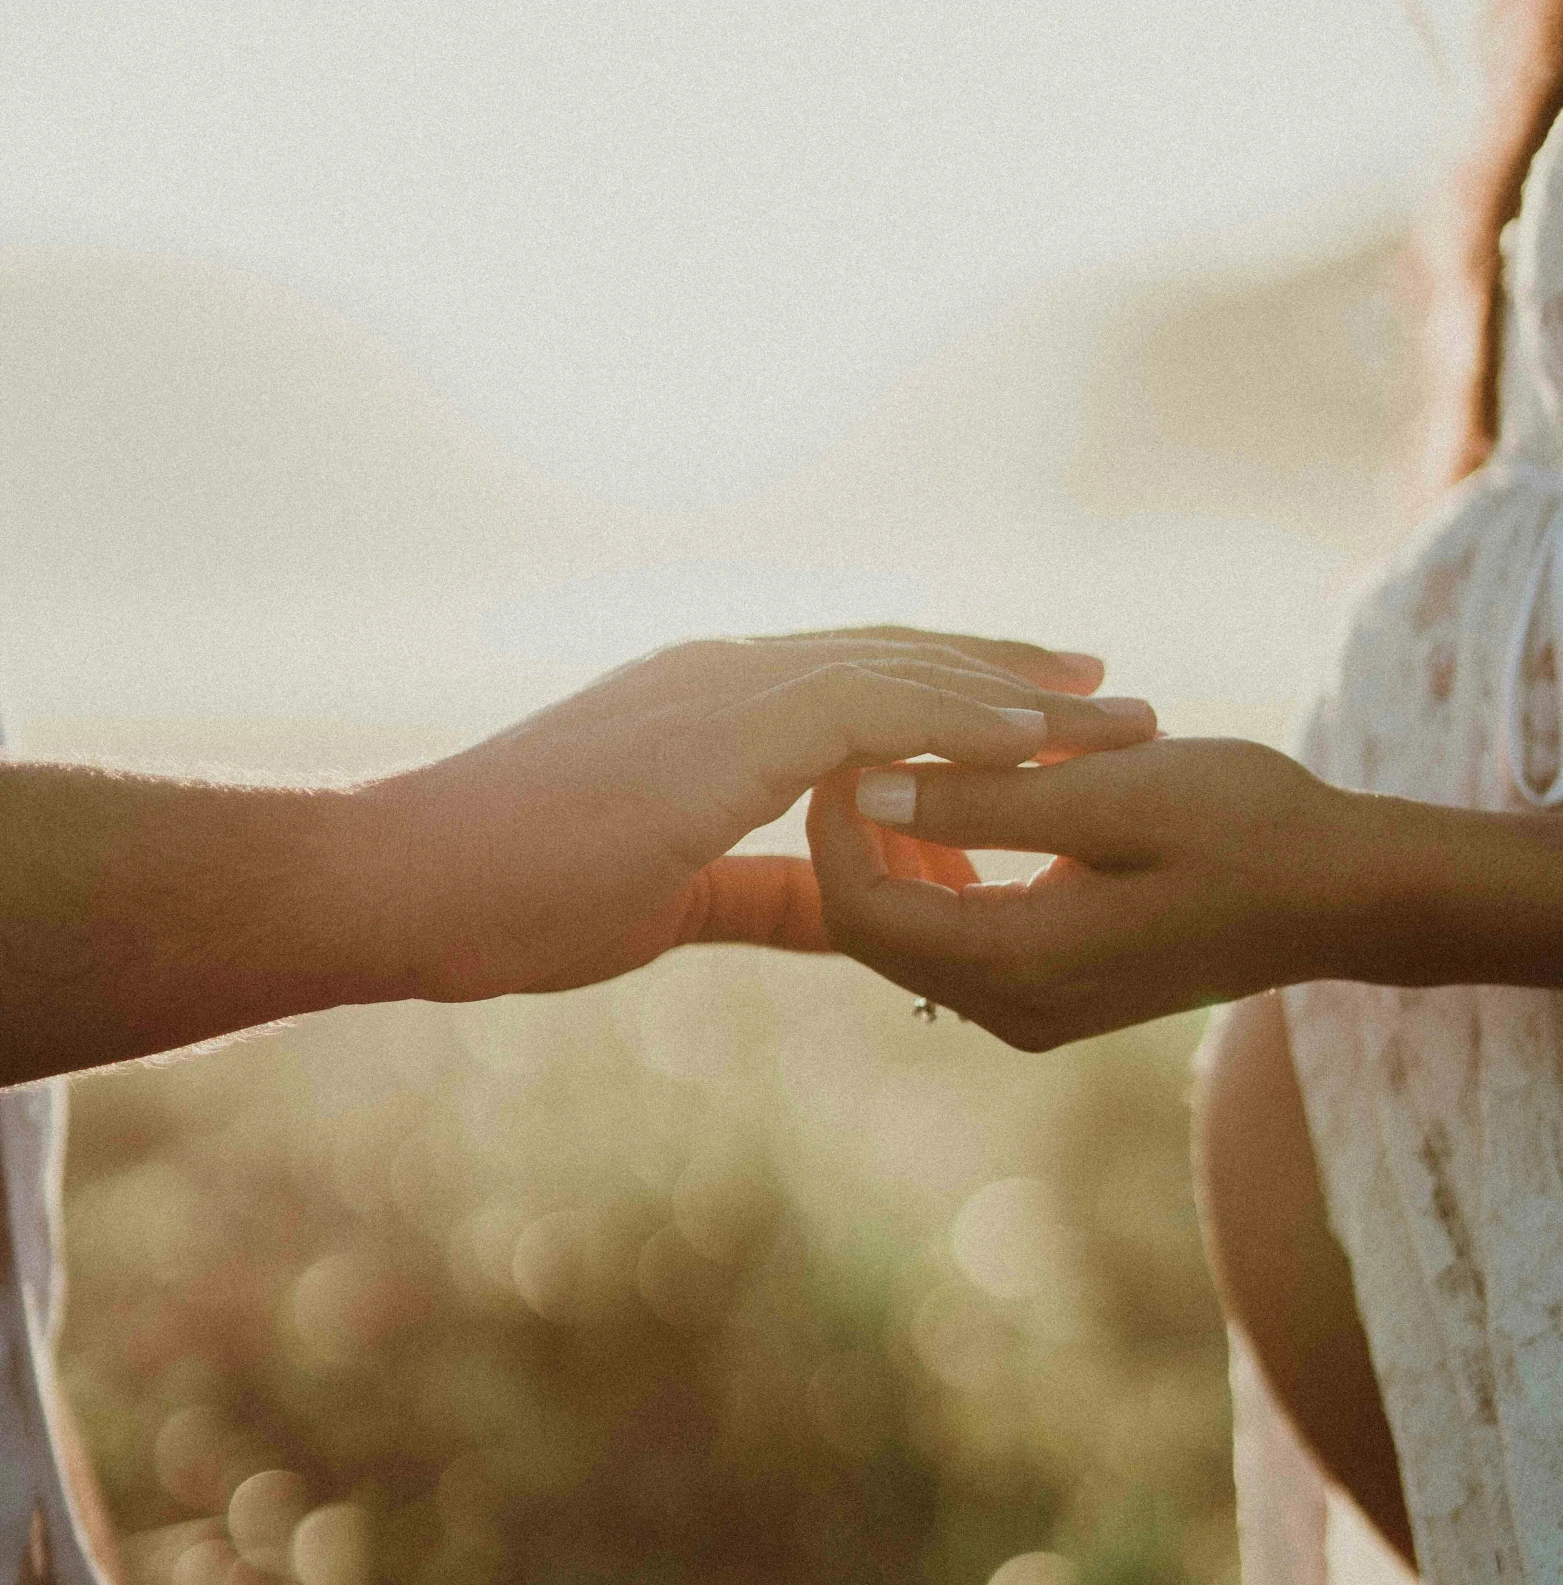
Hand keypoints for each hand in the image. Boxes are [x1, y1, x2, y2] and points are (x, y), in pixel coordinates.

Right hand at [381, 628, 1156, 998]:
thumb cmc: (513, 897)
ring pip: (905, 672)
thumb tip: (852, 909)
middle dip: (1018, 679)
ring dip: (1020, 696)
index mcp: (712, 709)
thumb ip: (768, 889)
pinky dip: (958, 720)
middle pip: (907, 659)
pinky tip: (1036, 743)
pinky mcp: (716, 729)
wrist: (406, 885)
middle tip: (1117, 698)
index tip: (1047, 723)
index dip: (963, 699)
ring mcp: (721, 690)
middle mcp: (727, 676)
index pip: (865, 686)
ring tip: (1116, 715)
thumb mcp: (674, 896)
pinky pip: (868, 708)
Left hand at [808, 736, 1366, 1049]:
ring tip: (927, 760)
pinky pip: (959, 939)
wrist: (1343, 896)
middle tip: (874, 742)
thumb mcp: (1112, 791)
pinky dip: (944, 873)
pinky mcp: (1055, 996)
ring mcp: (1034, 1013)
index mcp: (1020, 964)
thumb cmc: (1248, 826)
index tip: (851, 740)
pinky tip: (976, 806)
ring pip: (911, 935)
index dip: (835, 824)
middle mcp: (1015, 1009)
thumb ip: (984, 795)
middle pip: (873, 930)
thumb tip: (864, 785)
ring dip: (899, 850)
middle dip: (856, 836)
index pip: (864, 908)